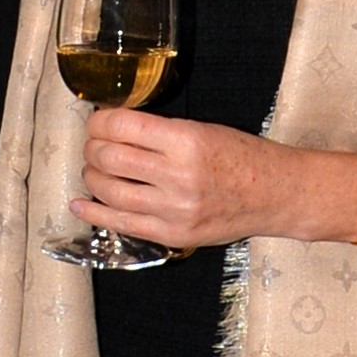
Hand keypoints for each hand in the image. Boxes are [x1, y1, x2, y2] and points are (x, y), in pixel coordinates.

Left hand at [76, 107, 294, 251]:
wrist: (276, 195)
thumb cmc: (243, 157)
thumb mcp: (203, 130)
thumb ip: (160, 132)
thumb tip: (114, 129)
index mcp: (186, 140)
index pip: (121, 126)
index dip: (99, 122)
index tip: (98, 121)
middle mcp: (178, 175)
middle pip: (109, 158)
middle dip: (92, 147)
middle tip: (94, 144)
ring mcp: (174, 209)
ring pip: (109, 191)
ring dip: (92, 176)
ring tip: (93, 169)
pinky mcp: (172, 234)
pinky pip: (121, 224)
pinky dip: (94, 213)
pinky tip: (80, 203)